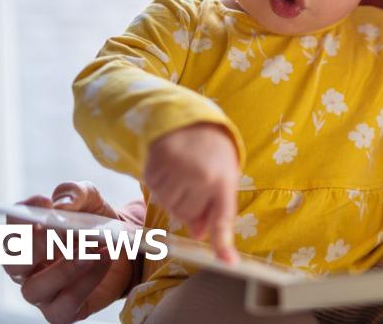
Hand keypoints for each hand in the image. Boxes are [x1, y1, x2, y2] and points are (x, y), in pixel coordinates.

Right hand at [3, 181, 135, 323]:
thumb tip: (61, 204)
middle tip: (61, 230)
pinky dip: (86, 282)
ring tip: (92, 251)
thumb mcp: (91, 200)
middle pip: (13, 262)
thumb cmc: (96, 223)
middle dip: (35, 246)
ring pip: (35, 288)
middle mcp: (26, 267)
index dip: (21, 216)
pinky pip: (65, 304)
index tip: (43, 203)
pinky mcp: (61, 311)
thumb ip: (76, 193)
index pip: (11, 227)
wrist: (125, 250)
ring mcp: (42, 292)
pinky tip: (103, 261)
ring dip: (65, 268)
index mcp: (26, 236)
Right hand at [144, 122, 238, 262]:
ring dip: (173, 196)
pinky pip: (154, 193)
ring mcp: (176, 171)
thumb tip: (200, 234)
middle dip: (189, 205)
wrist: (190, 120)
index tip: (228, 262)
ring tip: (183, 173)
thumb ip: (214, 207)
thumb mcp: (222, 176)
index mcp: (223, 180)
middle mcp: (201, 177)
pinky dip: (160, 186)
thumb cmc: (211, 154)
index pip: (223, 218)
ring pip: (169, 206)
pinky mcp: (155, 167)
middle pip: (187, 215)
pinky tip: (170, 169)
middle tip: (194, 182)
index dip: (224, 242)